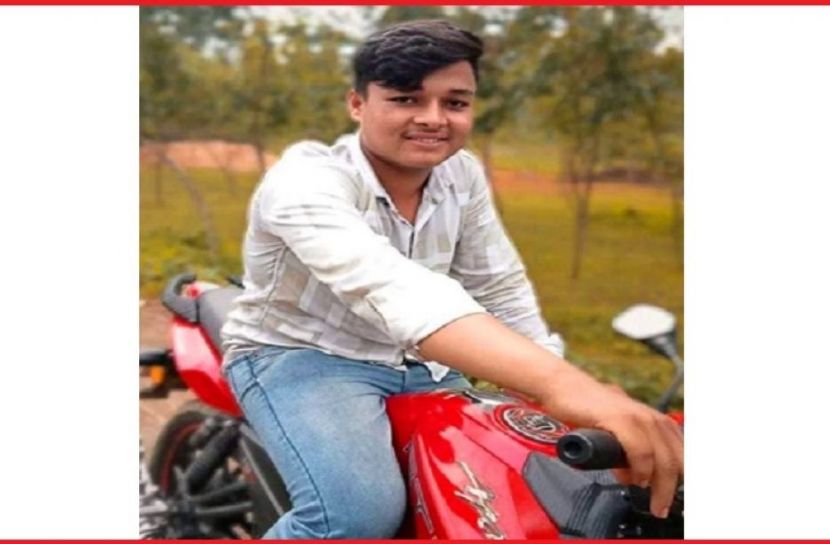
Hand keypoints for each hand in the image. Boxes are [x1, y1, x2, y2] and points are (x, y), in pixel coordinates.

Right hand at [542, 377, 682, 517]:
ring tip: (653, 503)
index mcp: (658, 423)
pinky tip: (635, 480)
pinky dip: (641, 469)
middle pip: (678, 461)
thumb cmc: (591, 410)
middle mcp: (653, 418)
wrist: (566, 388)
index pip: (685, 455)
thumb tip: (634, 479)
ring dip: (661, 487)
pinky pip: (640, 451)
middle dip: (672, 490)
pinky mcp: (620, 418)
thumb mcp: (620, 433)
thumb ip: (630, 455)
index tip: (678, 500)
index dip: (687, 480)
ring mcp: (638, 417)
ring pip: (663, 459)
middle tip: (661, 509)